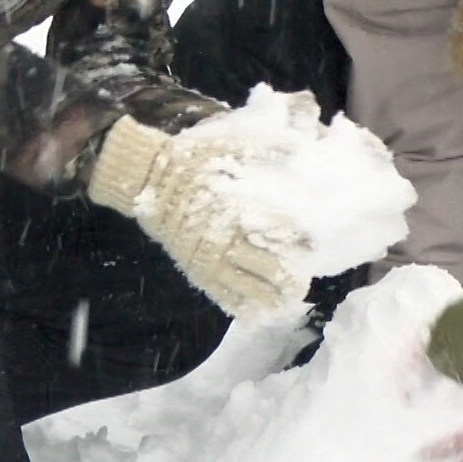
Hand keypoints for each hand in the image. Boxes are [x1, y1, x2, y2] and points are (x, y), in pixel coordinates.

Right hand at [87, 115, 310, 318]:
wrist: (150, 179)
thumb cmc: (193, 160)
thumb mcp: (229, 145)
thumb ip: (265, 147)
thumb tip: (299, 147)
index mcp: (239, 211)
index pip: (279, 231)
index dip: (299, 241)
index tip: (312, 244)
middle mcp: (228, 240)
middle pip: (270, 268)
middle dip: (291, 277)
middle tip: (304, 281)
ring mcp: (212, 259)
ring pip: (251, 289)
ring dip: (273, 298)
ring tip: (289, 303)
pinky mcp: (198, 270)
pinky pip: (224, 296)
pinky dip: (243, 309)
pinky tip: (258, 316)